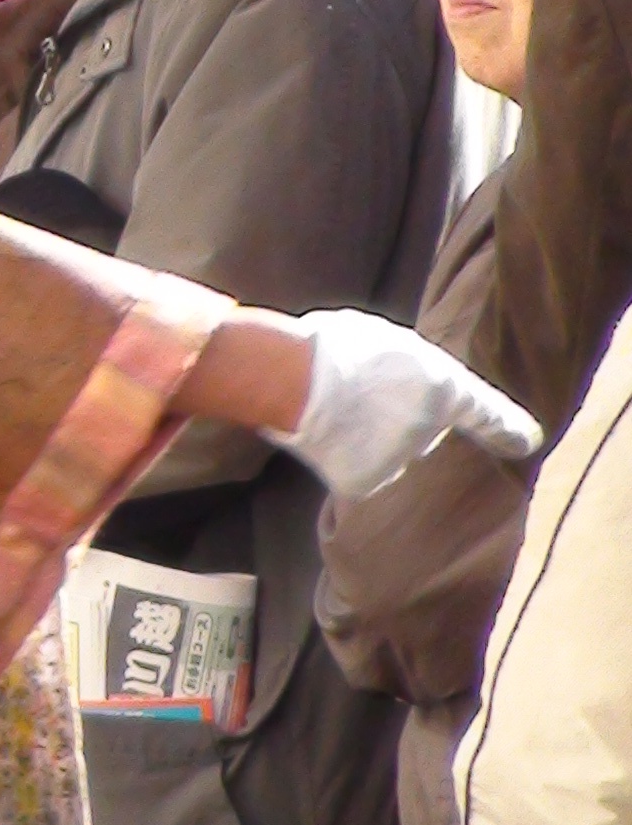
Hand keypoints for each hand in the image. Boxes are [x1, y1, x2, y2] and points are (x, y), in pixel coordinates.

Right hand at [260, 307, 541, 502]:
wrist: (294, 380)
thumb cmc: (334, 347)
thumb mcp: (387, 339)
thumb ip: (408, 366)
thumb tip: (403, 380)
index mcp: (445, 388)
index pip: (487, 414)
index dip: (510, 429)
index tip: (530, 442)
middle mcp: (431, 430)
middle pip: (424, 432)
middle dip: (403, 420)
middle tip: (366, 393)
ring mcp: (399, 462)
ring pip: (390, 454)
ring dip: (371, 438)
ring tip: (339, 411)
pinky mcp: (365, 484)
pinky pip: (359, 472)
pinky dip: (343, 458)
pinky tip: (325, 436)